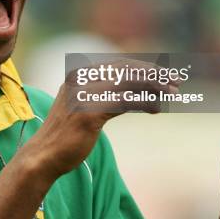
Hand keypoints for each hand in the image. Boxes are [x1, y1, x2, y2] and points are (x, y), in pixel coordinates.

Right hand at [26, 60, 178, 178]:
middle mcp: (80, 80)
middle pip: (126, 69)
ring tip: (173, 94)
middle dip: (154, 75)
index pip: (119, 65)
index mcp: (78, 75)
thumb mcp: (85, 107)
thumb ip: (106, 95)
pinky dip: (144, 102)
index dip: (145, 69)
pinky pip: (124, 102)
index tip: (165, 77)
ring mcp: (84, 95)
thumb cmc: (67, 134)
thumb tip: (140, 92)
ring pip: (128, 82)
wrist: (44, 155)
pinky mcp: (89, 113)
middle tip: (175, 83)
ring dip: (154, 87)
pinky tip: (156, 109)